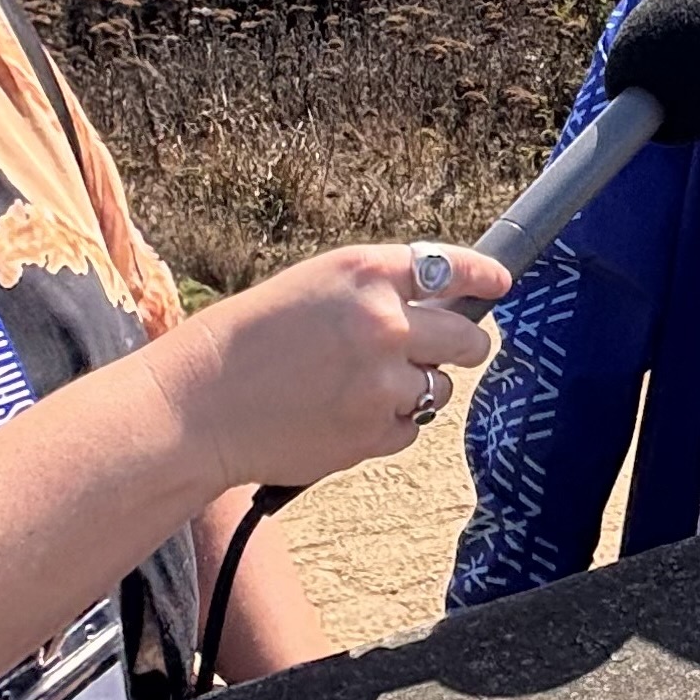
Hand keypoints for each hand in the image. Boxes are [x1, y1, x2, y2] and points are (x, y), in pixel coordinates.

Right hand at [143, 243, 509, 491]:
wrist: (200, 406)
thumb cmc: (246, 343)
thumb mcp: (311, 290)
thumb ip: (373, 295)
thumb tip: (433, 311)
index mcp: (364, 273)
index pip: (449, 267)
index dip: (482, 276)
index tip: (500, 283)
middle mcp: (384, 322)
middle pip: (467, 338)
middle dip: (460, 346)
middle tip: (437, 352)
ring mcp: (384, 382)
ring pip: (439, 389)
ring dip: (414, 390)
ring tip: (359, 388)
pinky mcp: (375, 433)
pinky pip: (410, 430)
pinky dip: (388, 426)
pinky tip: (342, 416)